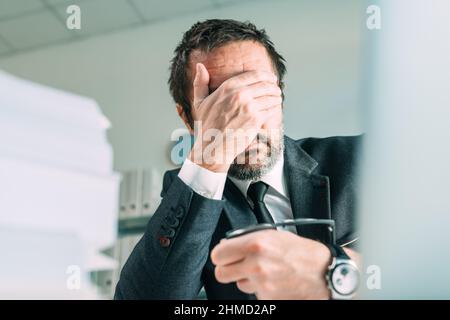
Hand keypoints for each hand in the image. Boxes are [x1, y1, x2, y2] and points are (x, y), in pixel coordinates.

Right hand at [188, 63, 281, 172]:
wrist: (212, 148)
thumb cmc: (206, 126)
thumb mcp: (199, 102)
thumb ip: (200, 83)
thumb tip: (200, 65)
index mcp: (228, 87)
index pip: (255, 75)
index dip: (267, 76)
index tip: (271, 79)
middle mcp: (240, 95)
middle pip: (266, 85)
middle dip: (274, 87)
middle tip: (276, 89)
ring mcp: (249, 107)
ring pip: (272, 97)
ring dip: (277, 97)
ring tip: (277, 99)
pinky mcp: (256, 120)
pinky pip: (272, 110)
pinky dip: (275, 109)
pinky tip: (274, 110)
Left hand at [210, 230, 331, 299]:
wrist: (324, 272)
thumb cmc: (302, 252)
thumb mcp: (273, 235)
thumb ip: (248, 239)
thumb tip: (228, 245)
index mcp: (255, 244)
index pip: (218, 254)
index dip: (221, 255)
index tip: (225, 255)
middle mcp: (255, 264)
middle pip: (221, 273)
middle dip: (228, 268)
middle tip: (238, 264)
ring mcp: (261, 283)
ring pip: (238, 284)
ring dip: (246, 279)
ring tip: (265, 271)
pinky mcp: (267, 298)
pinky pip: (254, 293)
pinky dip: (260, 289)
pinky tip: (273, 280)